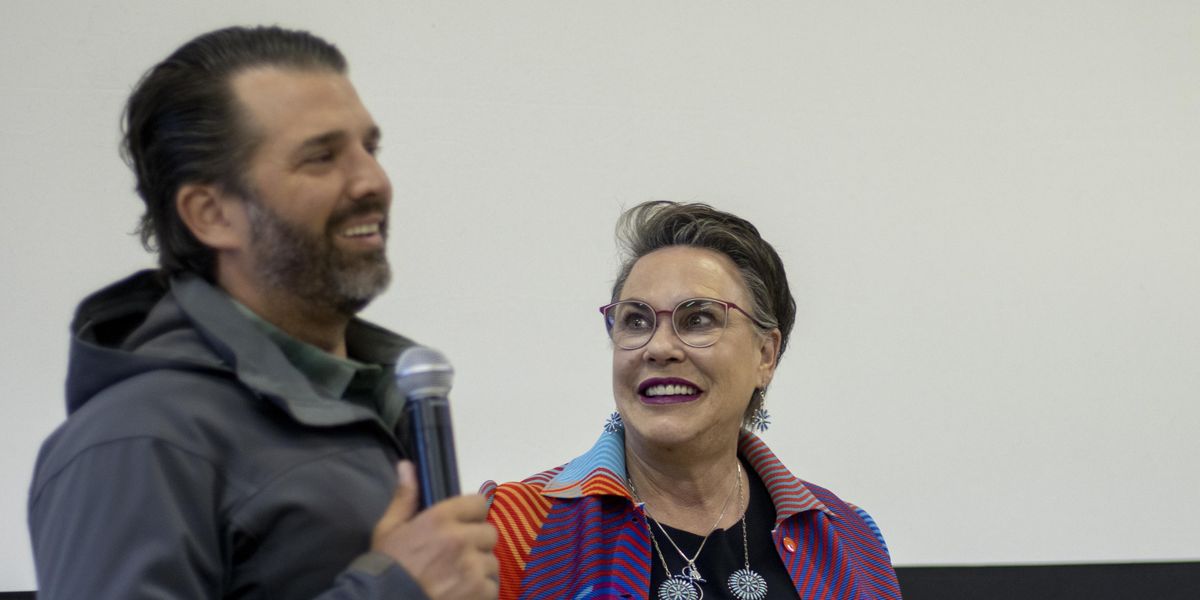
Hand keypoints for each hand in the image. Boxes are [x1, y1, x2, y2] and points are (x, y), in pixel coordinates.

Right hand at [372, 461, 498, 598]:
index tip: (464, 524)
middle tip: (460, 555)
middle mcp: (462, 539)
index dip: (473, 514)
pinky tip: (463, 593)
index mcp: (441, 519)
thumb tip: (407, 465)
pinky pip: (492, 587)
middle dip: (478, 543)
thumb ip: (405, 497)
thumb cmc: (386, 567)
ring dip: (480, 569)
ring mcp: (473, 568)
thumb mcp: (388, 529)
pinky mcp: (480, 593)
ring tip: (459, 578)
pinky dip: (481, 592)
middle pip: (489, 533)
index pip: (479, 503)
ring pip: (492, 562)